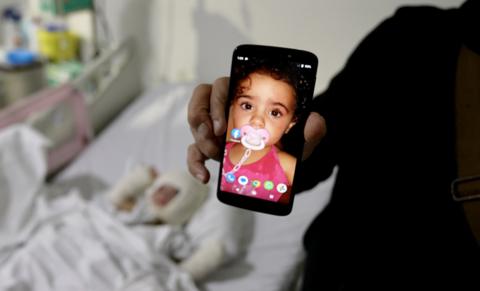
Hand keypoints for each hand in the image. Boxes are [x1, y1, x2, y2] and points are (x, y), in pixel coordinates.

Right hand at [187, 77, 325, 182]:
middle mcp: (224, 108)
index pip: (222, 85)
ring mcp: (213, 129)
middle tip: (217, 137)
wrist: (281, 169)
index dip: (216, 100)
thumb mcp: (301, 142)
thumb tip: (316, 121)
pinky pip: (193, 152)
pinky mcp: (207, 149)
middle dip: (203, 119)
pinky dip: (194, 163)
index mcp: (243, 97)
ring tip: (217, 155)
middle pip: (201, 99)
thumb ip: (311, 131)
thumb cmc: (287, 147)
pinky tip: (205, 176)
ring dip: (200, 139)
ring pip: (195, 124)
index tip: (223, 123)